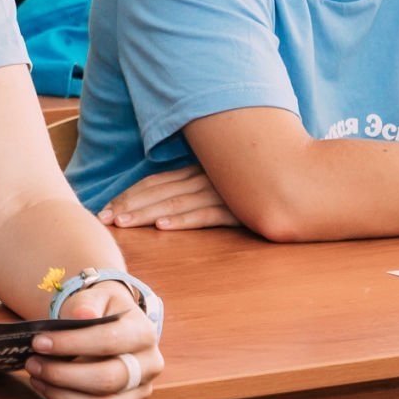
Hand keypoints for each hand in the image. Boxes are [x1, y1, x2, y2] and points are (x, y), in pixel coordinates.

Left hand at [26, 281, 162, 398]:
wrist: (113, 322)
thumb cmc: (101, 309)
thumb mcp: (98, 294)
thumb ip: (89, 302)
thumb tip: (83, 315)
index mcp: (143, 334)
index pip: (108, 342)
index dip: (71, 344)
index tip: (38, 342)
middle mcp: (148, 367)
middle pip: (106, 380)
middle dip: (63, 374)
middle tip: (32, 364)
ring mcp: (138, 394)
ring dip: (62, 398)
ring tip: (36, 380)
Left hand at [98, 164, 240, 229]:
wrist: (297, 182)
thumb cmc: (251, 186)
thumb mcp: (217, 182)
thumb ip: (192, 187)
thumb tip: (162, 206)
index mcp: (195, 171)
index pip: (154, 183)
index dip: (128, 196)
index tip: (104, 211)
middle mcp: (203, 178)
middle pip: (157, 192)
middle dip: (127, 206)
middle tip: (102, 220)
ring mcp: (220, 192)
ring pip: (175, 203)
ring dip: (146, 214)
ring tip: (122, 223)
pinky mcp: (237, 209)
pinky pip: (206, 215)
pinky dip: (183, 220)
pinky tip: (163, 227)